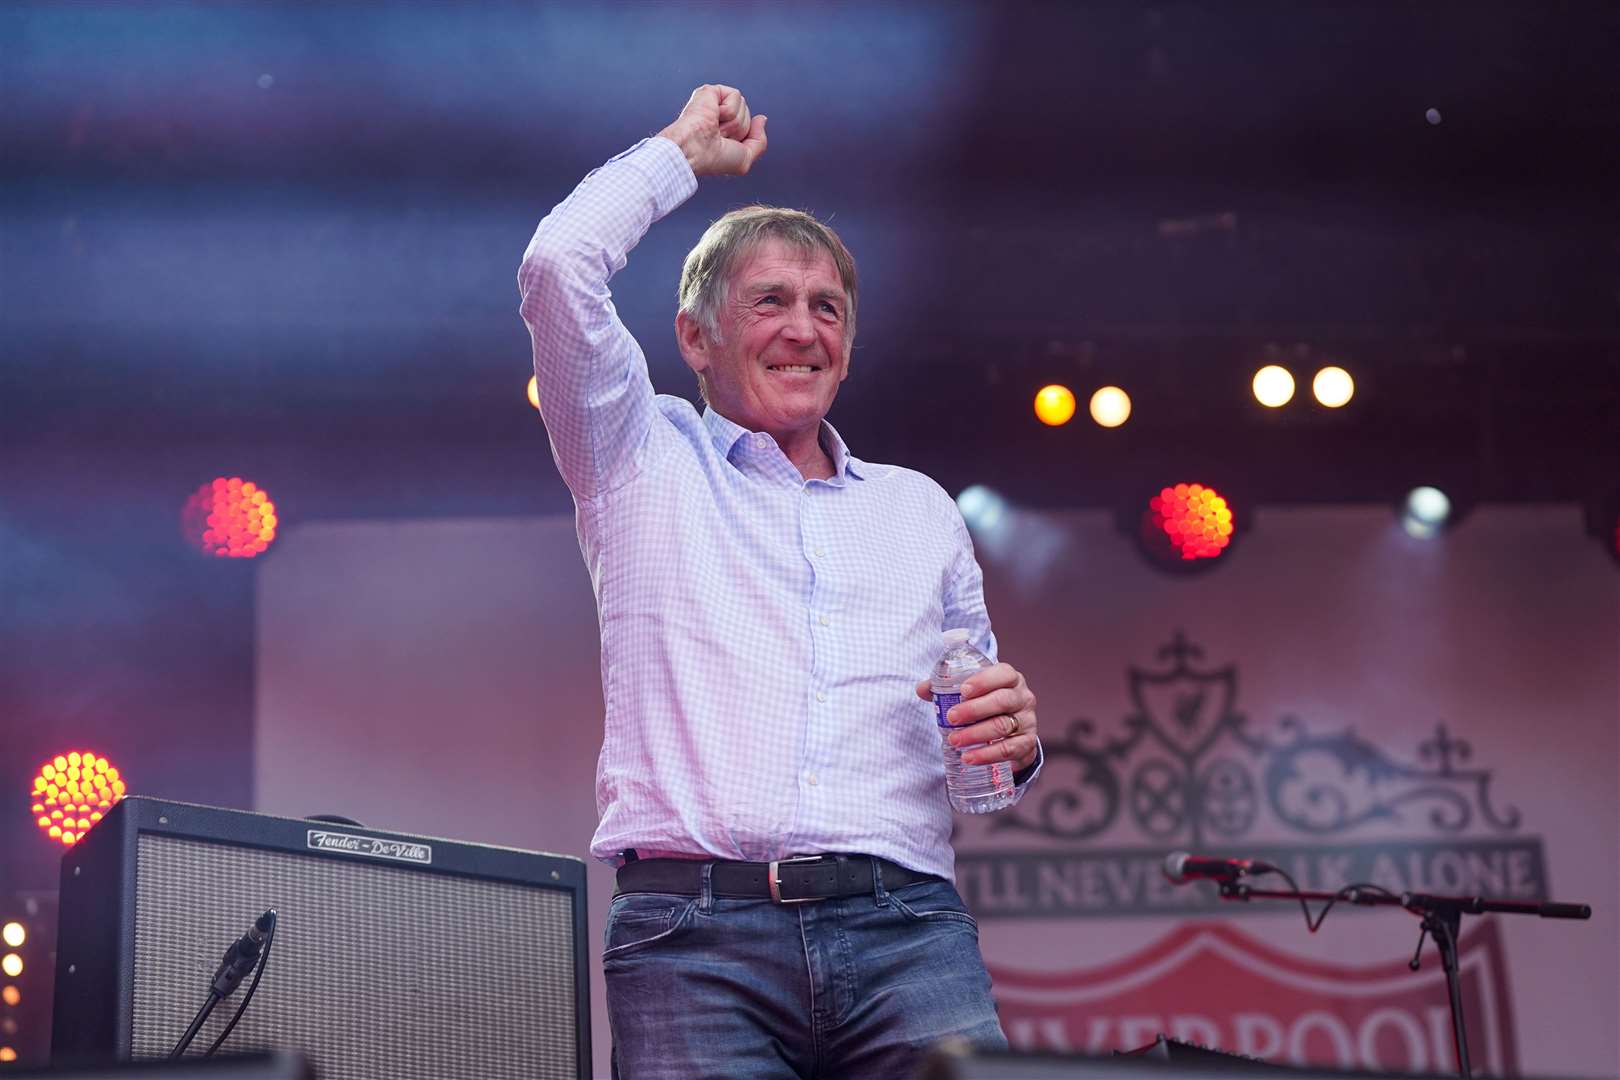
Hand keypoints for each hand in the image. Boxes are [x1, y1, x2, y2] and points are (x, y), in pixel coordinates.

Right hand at [657, 84, 767, 176]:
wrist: (694, 150)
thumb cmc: (714, 159)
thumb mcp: (745, 158)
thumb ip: (759, 141)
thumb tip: (762, 118)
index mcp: (723, 133)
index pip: (749, 128)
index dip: (744, 138)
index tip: (725, 147)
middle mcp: (718, 118)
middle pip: (748, 117)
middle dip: (739, 130)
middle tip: (719, 137)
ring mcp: (713, 104)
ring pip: (743, 106)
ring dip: (733, 122)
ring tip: (715, 129)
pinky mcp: (709, 91)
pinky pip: (736, 96)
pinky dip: (728, 109)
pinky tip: (713, 116)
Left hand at [915, 662, 1038, 772]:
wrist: (1012, 734)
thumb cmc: (987, 706)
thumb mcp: (972, 694)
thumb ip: (945, 688)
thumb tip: (923, 689)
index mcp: (1010, 679)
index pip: (1003, 673)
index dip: (984, 680)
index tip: (963, 691)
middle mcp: (1023, 697)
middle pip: (1002, 700)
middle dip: (974, 710)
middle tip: (951, 718)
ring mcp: (1027, 721)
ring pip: (1003, 726)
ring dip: (976, 734)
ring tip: (954, 740)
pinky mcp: (1027, 743)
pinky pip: (1008, 749)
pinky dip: (987, 754)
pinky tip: (969, 757)